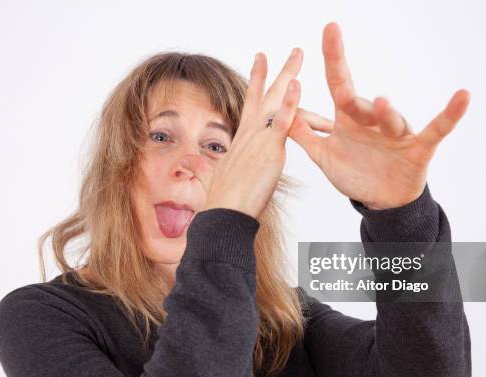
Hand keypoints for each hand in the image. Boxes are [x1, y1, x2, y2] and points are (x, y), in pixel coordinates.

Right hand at [182, 48, 326, 218]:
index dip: (256, 81)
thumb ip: (199, 166)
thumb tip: (186, 162)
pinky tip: (298, 84)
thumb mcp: (209, 178)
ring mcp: (259, 139)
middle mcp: (249, 134)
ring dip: (287, 75)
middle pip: (264, 95)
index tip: (261, 60)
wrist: (224, 215)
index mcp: (240, 139)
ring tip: (299, 54)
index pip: (250, 103)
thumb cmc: (219, 201)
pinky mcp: (269, 149)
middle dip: (278, 71)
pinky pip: (281, 121)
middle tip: (294, 52)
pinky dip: (289, 103)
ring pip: (275, 101)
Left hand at [289, 22, 470, 209]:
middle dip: (342, 73)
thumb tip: (281, 113)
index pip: (338, 84)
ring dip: (386, 112)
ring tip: (380, 104)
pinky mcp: (418, 148)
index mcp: (348, 120)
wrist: (381, 201)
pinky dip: (450, 115)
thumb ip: (304, 136)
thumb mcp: (324, 157)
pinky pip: (436, 129)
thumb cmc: (355, 174)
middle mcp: (372, 120)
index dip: (332, 58)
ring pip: (390, 118)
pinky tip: (463, 97)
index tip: (329, 29)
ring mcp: (396, 133)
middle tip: (332, 43)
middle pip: (357, 98)